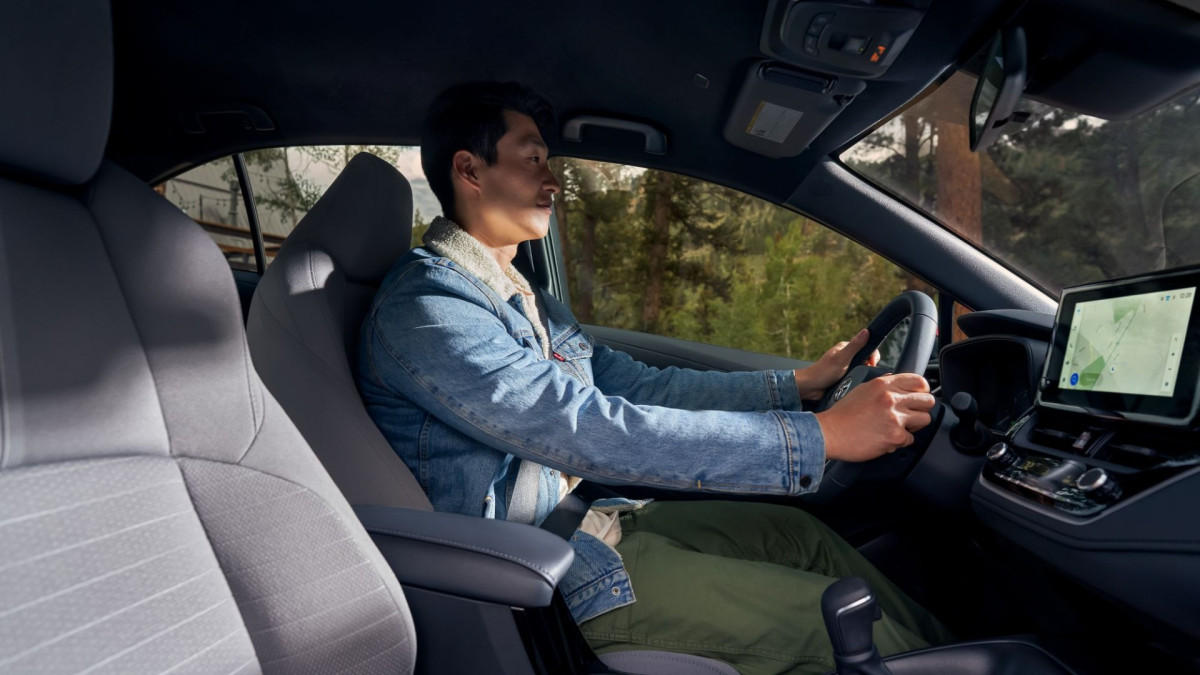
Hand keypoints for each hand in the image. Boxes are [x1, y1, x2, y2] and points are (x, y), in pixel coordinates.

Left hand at [793, 329, 880, 400]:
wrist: (810, 388)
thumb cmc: (822, 372)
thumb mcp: (842, 358)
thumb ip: (855, 345)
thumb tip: (866, 331)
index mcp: (846, 348)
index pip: (867, 347)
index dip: (872, 355)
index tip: (872, 364)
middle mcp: (846, 356)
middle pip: (866, 359)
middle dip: (868, 366)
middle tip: (863, 372)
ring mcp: (845, 367)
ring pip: (862, 369)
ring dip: (862, 374)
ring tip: (857, 379)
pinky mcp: (844, 377)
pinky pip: (856, 378)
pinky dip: (857, 381)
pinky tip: (855, 384)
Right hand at [814, 373, 934, 461]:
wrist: (829, 433)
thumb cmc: (842, 414)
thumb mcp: (862, 389)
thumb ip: (883, 386)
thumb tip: (898, 384)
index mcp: (884, 384)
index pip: (919, 381)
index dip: (922, 391)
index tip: (918, 397)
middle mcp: (891, 398)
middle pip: (927, 401)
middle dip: (921, 409)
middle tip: (910, 415)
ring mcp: (895, 417)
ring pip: (924, 420)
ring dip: (913, 426)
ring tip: (898, 427)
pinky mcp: (895, 436)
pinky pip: (910, 439)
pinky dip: (900, 441)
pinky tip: (886, 438)